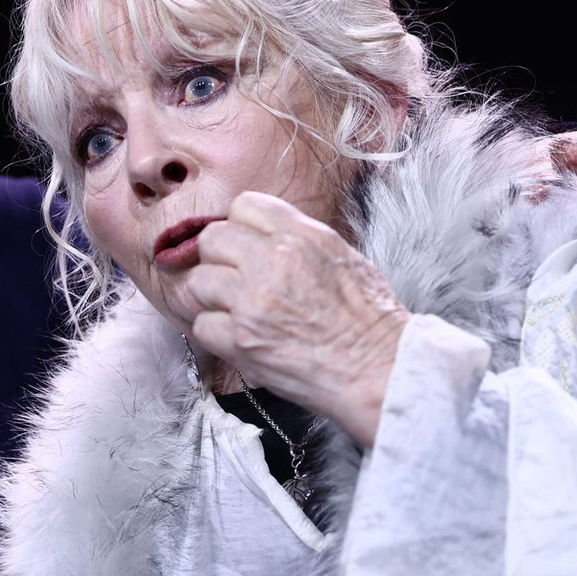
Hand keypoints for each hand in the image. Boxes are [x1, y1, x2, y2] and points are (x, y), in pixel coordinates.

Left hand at [188, 191, 410, 446]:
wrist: (379, 370)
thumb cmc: (369, 318)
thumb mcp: (342, 255)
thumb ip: (297, 238)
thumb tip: (262, 235)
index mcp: (301, 235)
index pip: (243, 205)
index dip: (241, 226)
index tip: (246, 245)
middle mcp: (273, 261)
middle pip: (211, 239)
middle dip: (218, 258)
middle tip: (234, 279)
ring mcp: (252, 301)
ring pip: (198, 282)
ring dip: (211, 297)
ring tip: (235, 311)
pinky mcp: (241, 340)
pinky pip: (201, 325)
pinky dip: (215, 333)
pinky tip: (238, 337)